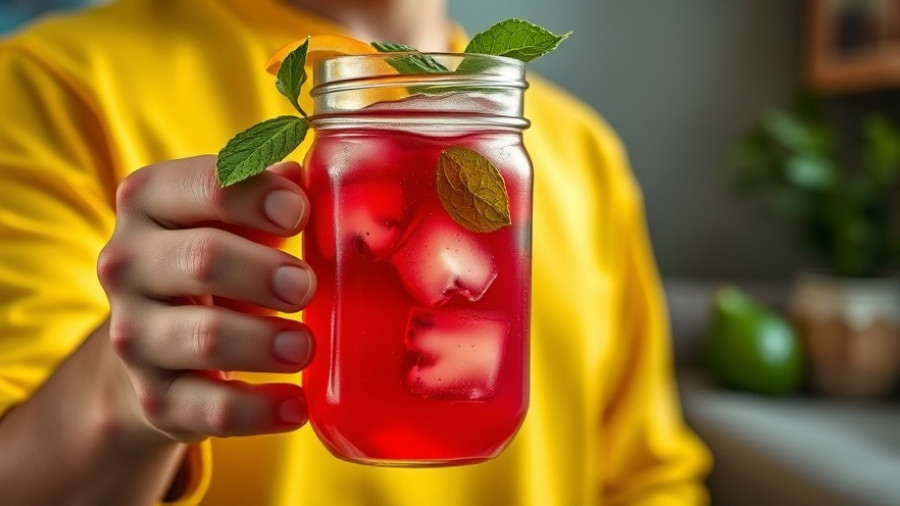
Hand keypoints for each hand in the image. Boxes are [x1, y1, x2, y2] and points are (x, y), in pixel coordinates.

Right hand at [98, 155, 315, 443]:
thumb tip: (307, 179)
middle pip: (203, 258)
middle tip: (305, 285)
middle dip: (262, 272)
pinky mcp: (155, 397)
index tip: (298, 211)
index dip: (255, 195)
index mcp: (150, 200)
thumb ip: (268, 193)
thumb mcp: (231, 217)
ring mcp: (136, 334)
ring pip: (204, 337)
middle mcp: (128, 263)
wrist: (155, 345)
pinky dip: (258, 410)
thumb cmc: (210, 258)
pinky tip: (296, 405)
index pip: (205, 184)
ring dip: (262, 342)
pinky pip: (208, 408)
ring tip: (305, 347)